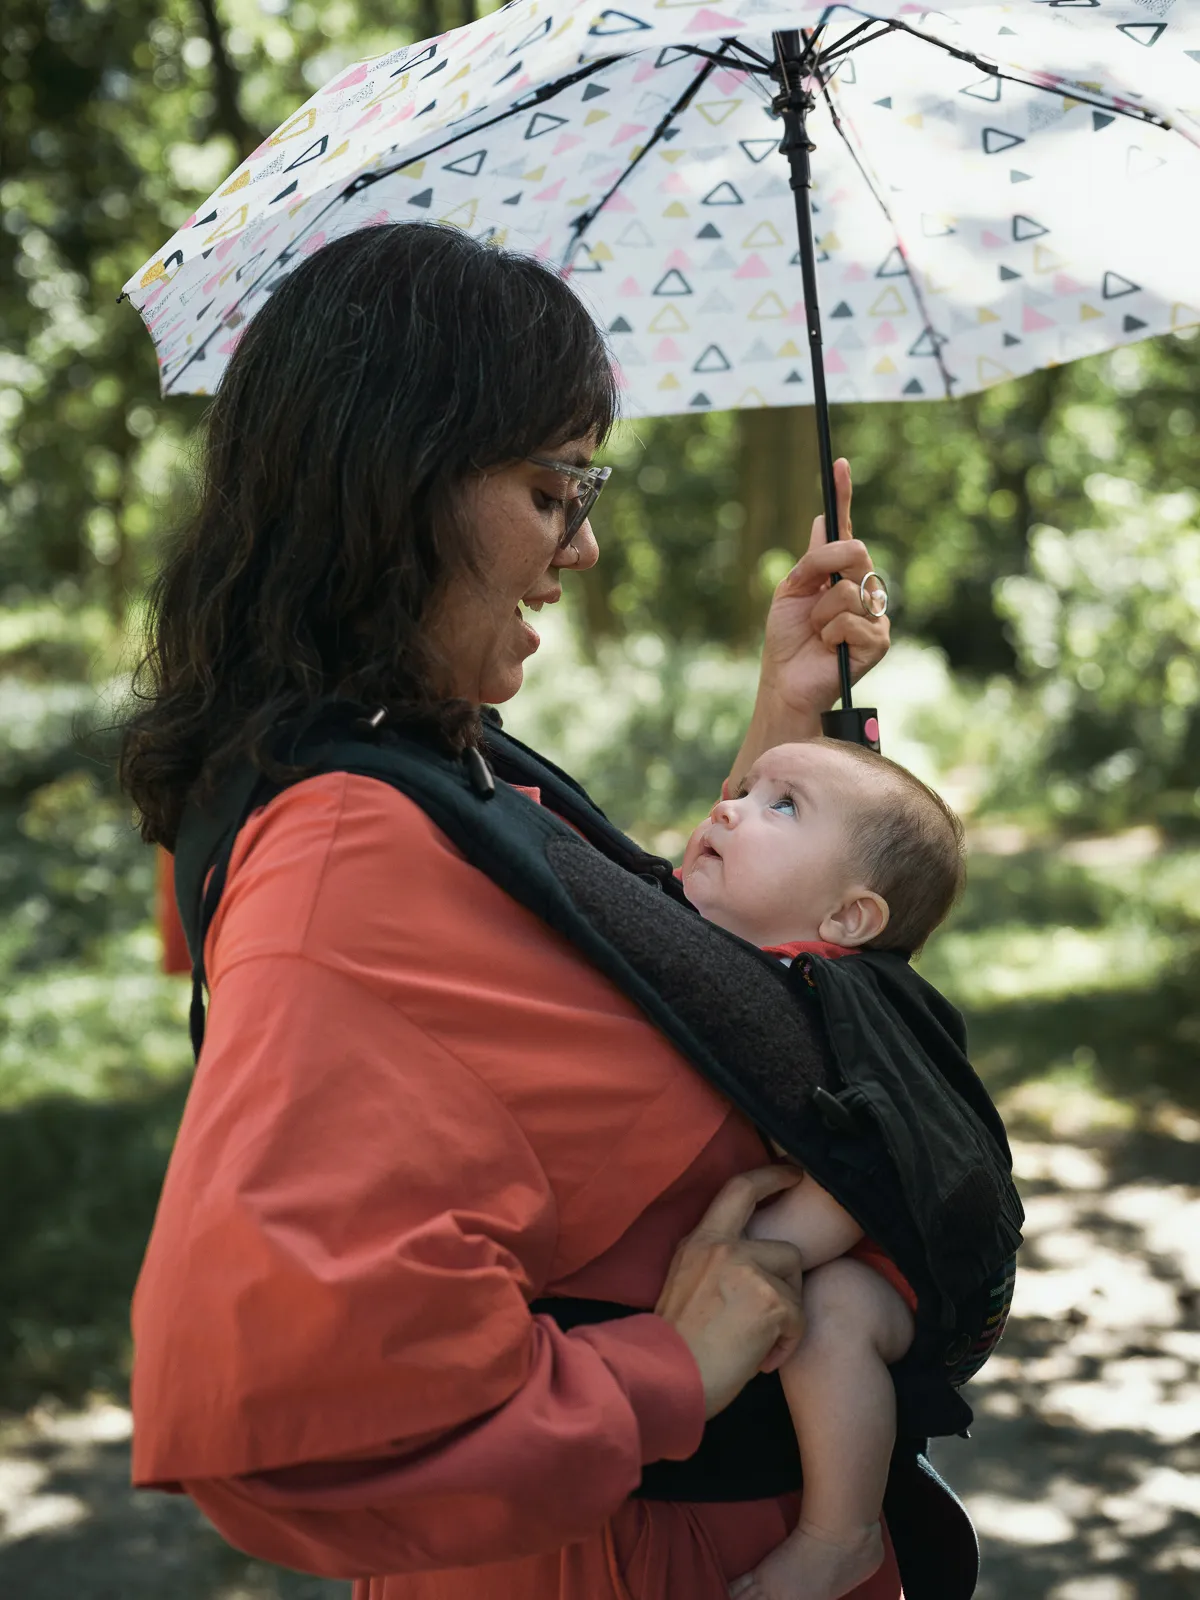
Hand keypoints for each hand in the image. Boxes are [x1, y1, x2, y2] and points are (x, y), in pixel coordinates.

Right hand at [654, 1167, 805, 1417]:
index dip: (771, 1177)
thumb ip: (713, 1263)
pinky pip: (798, 1319)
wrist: (667, 1376)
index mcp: (700, 1241)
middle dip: (790, 1285)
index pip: (740, 1190)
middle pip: (787, 1251)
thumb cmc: (675, 1344)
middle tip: (784, 1309)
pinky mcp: (770, 1300)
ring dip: (785, 1318)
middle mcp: (724, 1247)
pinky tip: (762, 1361)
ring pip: (794, 1287)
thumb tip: (748, 1268)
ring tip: (759, 1345)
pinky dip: (786, 1344)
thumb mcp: (683, 1283)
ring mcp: (748, 1270)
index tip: (793, 1173)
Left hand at [758, 458, 890, 719]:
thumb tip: (824, 520)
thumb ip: (811, 561)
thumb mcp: (792, 592)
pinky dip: (829, 633)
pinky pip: (850, 620)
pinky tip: (828, 648)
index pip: (846, 530)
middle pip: (855, 552)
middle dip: (821, 568)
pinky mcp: (879, 641)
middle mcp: (865, 589)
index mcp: (842, 575)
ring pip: (848, 590)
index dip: (843, 495)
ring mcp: (875, 615)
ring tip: (817, 634)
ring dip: (821, 613)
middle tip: (806, 594)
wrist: (786, 682)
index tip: (838, 463)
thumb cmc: (787, 641)